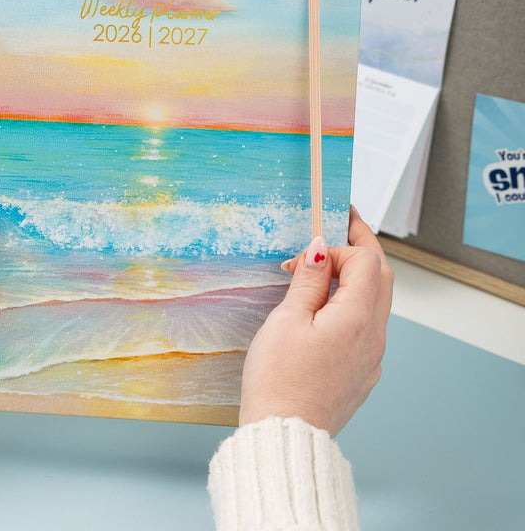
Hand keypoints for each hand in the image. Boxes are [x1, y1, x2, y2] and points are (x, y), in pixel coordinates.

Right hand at [239, 207, 392, 435]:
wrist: (285, 436)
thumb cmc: (279, 380)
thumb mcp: (287, 320)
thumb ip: (309, 280)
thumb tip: (321, 249)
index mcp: (358, 318)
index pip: (366, 261)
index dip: (339, 246)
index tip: (306, 253)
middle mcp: (374, 337)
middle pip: (381, 277)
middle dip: (362, 247)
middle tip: (341, 225)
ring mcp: (371, 358)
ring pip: (376, 302)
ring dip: (358, 277)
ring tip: (327, 266)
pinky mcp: (361, 374)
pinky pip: (366, 327)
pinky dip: (352, 305)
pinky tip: (325, 309)